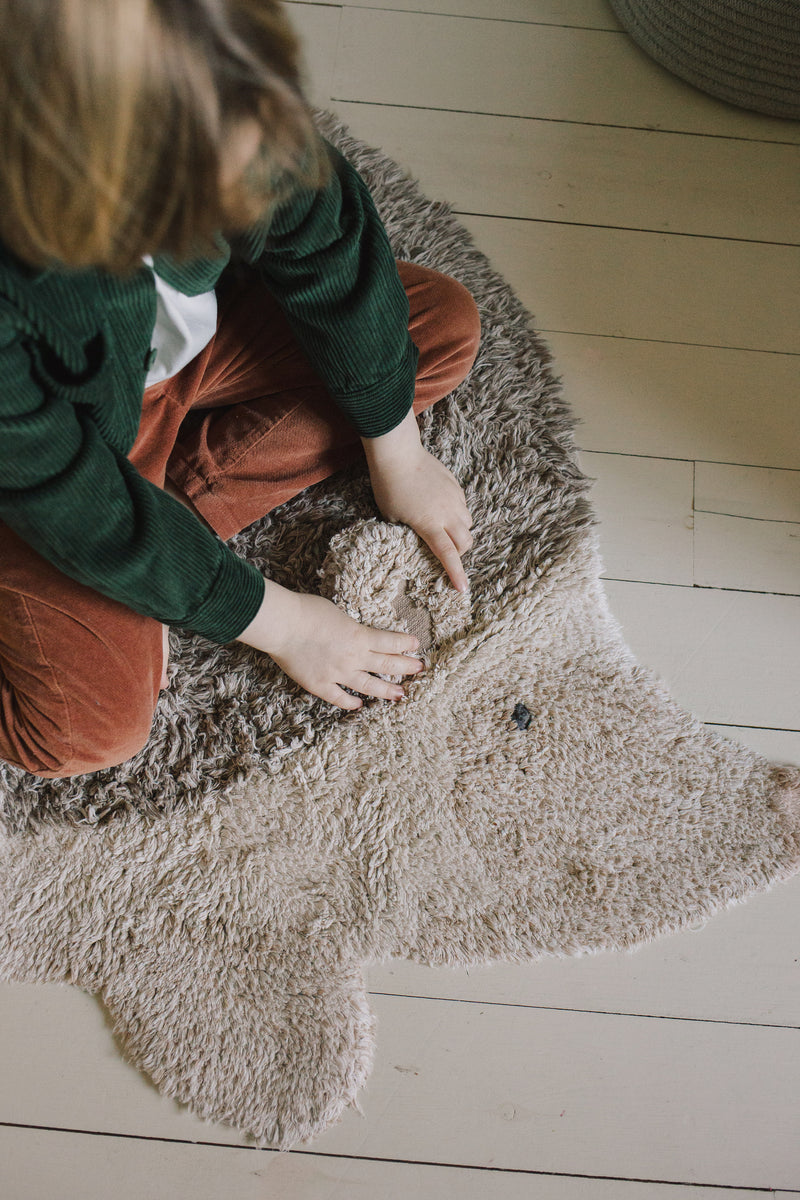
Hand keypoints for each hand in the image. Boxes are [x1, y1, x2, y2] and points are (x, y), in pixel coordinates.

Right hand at [236, 579, 423, 709]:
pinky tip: (359, 705)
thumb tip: (355, 633)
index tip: (416, 646)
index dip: (405, 644)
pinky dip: (350, 703)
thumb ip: (350, 628)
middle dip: (406, 667)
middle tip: (419, 669)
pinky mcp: (320, 685)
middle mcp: (353, 657)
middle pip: (386, 665)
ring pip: (368, 686)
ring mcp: (338, 674)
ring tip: (400, 695)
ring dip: (386, 691)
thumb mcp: (337, 613)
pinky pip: (339, 698)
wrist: (284, 625)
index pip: (390, 642)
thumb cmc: (307, 611)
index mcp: (359, 637)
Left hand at [362, 409, 473, 591]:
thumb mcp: (392, 518)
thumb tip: (416, 539)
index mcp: (430, 525)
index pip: (448, 556)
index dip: (457, 574)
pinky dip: (457, 514)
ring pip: (468, 523)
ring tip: (444, 529)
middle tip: (447, 553)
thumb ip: (409, 531)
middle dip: (460, 553)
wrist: (397, 454)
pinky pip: (463, 505)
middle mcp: (447, 513)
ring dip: (460, 532)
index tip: (462, 589)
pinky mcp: (455, 485)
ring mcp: (454, 498)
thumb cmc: (388, 487)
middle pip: (466, 542)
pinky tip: (441, 509)